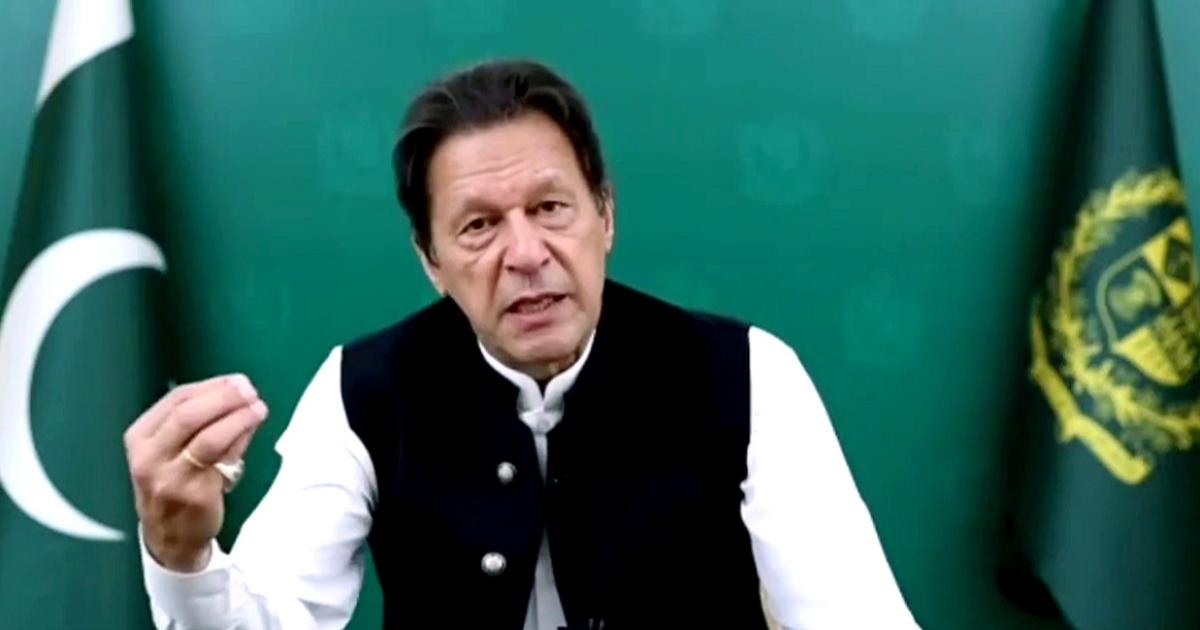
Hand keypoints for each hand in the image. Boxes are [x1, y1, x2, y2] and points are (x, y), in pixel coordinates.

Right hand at [124, 374, 268, 571]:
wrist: (169, 539)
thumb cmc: (174, 486)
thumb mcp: (174, 450)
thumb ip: (204, 421)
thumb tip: (239, 394)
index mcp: (140, 437)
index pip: (176, 399)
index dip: (211, 386)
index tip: (237, 380)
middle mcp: (149, 456)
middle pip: (187, 414)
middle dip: (223, 397)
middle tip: (248, 389)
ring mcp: (169, 477)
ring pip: (207, 436)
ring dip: (237, 417)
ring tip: (258, 407)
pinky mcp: (193, 494)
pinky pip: (221, 459)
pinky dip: (238, 439)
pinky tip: (251, 429)